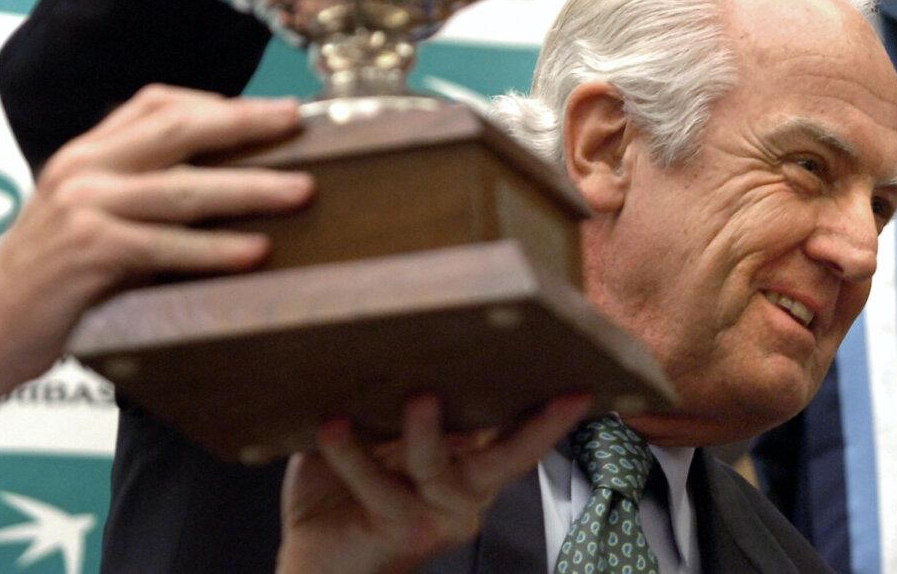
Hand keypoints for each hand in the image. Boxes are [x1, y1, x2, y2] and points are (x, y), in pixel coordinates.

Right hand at [0, 85, 312, 425]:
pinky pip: (165, 245)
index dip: (221, 103)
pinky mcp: (87, 252)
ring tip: (300, 191)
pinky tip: (255, 251)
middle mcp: (83, 168)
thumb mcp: (94, 216)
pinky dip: (215, 249)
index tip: (275, 109)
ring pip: (183, 187)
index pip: (157, 103)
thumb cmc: (55, 278)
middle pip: (178, 130)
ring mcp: (82, 207)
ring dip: (250, 188)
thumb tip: (236, 183)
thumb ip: (148, 193)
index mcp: (87, 152)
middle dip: (245, 124)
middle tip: (296, 124)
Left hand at [277, 394, 591, 573]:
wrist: (314, 561)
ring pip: (438, 466)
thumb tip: (407, 345)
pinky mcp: (399, 530)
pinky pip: (377, 486)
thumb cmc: (344, 492)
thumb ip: (399, 403)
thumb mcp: (379, 437)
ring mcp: (435, 515)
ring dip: (427, 430)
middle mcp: (465, 494)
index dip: (552, 416)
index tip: (582, 389)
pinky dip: (352, 453)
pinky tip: (333, 425)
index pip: (519, 436)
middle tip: (559, 395)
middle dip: (540, 426)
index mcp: (469, 466)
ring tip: (419, 396)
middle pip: (510, 459)